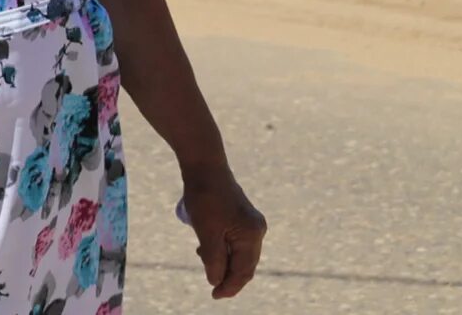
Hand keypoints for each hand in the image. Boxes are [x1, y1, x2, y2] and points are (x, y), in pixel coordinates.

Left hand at [180, 168, 265, 298]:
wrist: (204, 166)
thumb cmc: (204, 198)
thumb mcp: (206, 232)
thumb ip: (213, 259)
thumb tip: (216, 281)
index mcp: (252, 235)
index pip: (243, 271)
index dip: (229, 286)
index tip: (214, 295)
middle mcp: (257, 230)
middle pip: (245, 264)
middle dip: (229, 277)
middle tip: (212, 288)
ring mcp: (251, 223)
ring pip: (239, 253)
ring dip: (224, 263)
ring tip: (205, 262)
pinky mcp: (242, 217)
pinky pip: (236, 241)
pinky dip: (223, 249)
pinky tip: (206, 249)